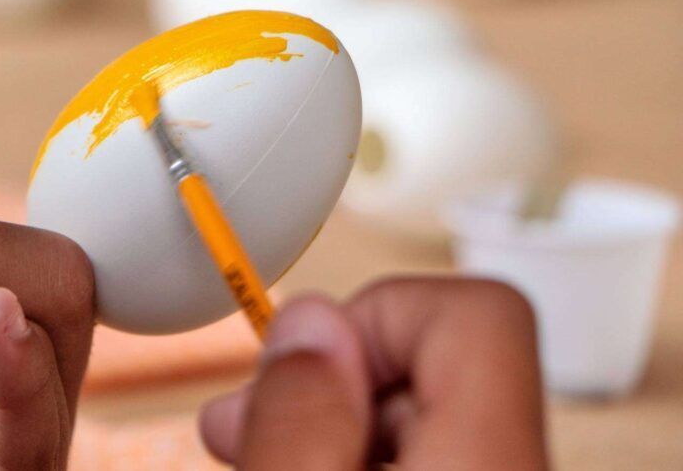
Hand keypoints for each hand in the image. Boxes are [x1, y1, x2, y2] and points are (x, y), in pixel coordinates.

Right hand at [200, 278, 547, 469]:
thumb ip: (297, 421)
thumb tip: (309, 322)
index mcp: (490, 466)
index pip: (478, 313)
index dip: (378, 317)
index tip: (310, 372)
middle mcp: (516, 470)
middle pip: (444, 362)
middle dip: (337, 381)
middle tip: (251, 431)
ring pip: (428, 417)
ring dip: (338, 424)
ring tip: (262, 454)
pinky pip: (427, 457)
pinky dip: (356, 456)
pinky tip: (306, 468)